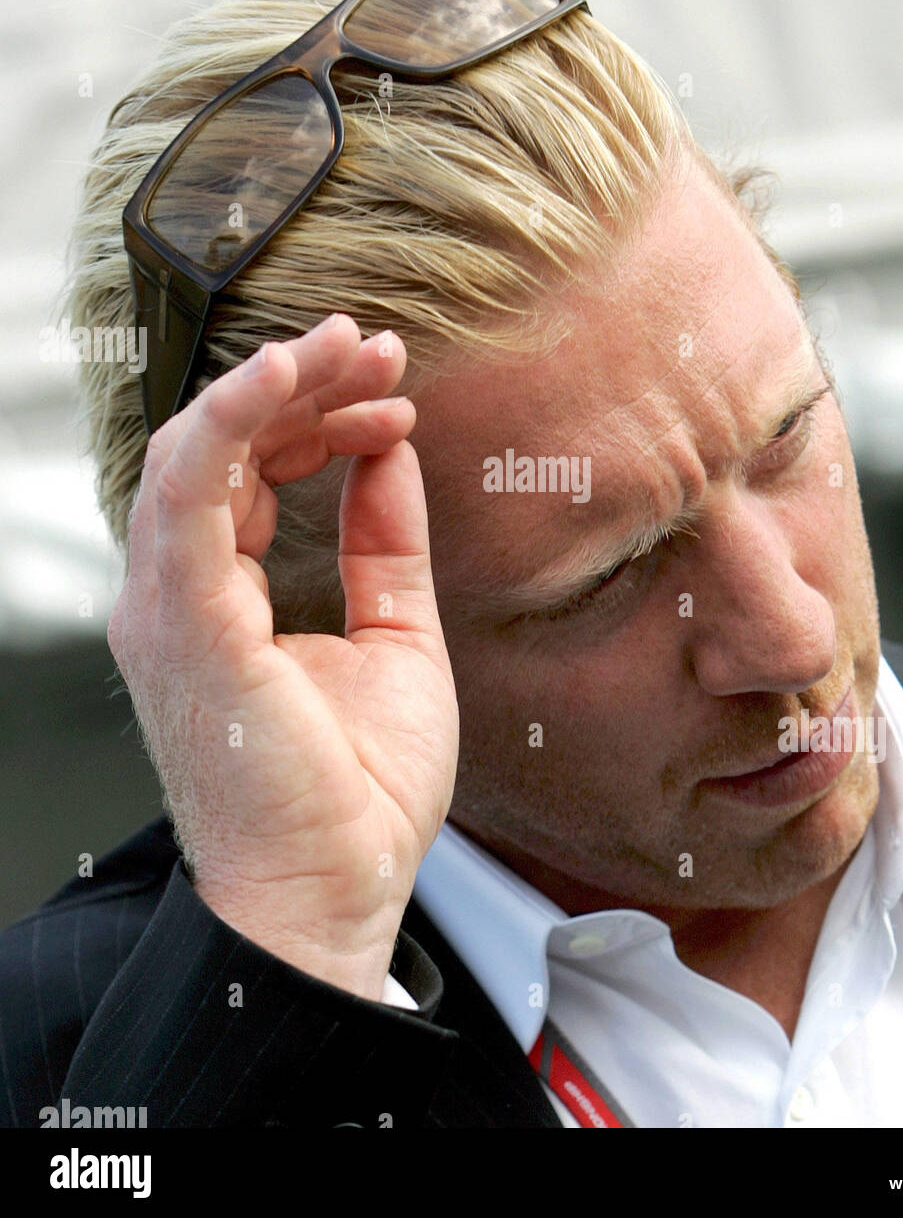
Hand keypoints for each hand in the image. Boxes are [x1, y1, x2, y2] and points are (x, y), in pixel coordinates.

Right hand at [107, 314, 458, 998]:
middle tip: (376, 347)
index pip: (252, 471)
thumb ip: (384, 541)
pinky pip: (190, 496)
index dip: (321, 420)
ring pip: (196, 453)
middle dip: (303, 386)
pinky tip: (288, 375)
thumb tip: (389, 452)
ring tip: (352, 347)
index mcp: (222, 597)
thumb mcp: (396, 634)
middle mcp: (182, 593)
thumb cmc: (358, 786)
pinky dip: (231, 423)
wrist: (342, 888)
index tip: (396, 399)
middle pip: (223, 448)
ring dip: (273, 386)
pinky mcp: (185, 623)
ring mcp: (172, 607)